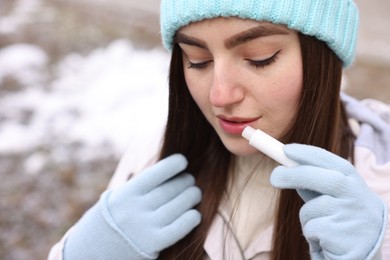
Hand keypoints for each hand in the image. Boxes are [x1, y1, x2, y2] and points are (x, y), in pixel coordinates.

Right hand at [64, 154, 201, 259]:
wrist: (91, 252)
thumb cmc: (111, 220)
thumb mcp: (118, 197)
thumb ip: (140, 186)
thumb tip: (169, 172)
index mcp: (126, 193)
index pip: (156, 173)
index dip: (174, 164)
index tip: (183, 161)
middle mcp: (135, 208)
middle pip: (170, 189)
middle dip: (185, 182)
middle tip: (191, 180)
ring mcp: (144, 227)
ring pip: (178, 206)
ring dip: (191, 197)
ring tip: (195, 193)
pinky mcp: (153, 244)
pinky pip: (179, 228)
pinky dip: (191, 219)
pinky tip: (195, 215)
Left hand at [271, 144, 386, 259]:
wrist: (362, 256)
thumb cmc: (342, 221)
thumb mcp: (333, 198)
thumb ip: (315, 184)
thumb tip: (286, 168)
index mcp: (356, 184)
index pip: (333, 162)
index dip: (309, 154)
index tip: (286, 149)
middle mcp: (360, 198)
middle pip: (324, 179)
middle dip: (295, 175)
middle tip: (274, 177)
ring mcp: (353, 218)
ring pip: (312, 208)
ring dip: (307, 217)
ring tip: (321, 227)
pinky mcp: (343, 238)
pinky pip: (312, 228)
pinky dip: (310, 233)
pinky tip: (325, 240)